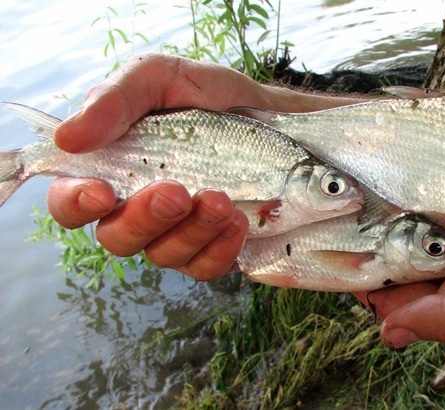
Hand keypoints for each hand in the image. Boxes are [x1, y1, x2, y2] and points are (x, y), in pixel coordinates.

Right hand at [48, 53, 267, 279]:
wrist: (269, 111)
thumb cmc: (206, 93)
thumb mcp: (160, 77)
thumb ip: (114, 101)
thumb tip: (67, 138)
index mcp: (110, 167)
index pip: (70, 201)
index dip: (75, 204)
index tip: (101, 193)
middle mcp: (135, 207)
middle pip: (116, 238)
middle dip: (144, 219)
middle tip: (176, 192)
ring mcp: (175, 232)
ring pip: (164, 255)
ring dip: (191, 231)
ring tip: (221, 200)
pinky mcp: (213, 247)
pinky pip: (206, 267)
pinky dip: (220, 249)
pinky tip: (237, 221)